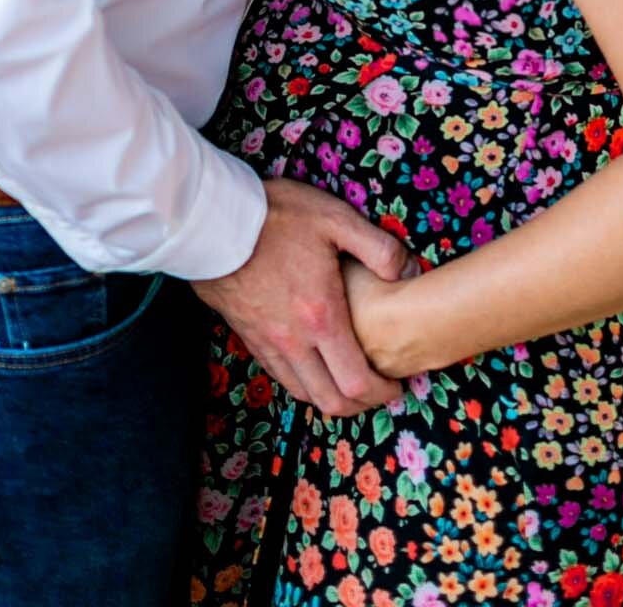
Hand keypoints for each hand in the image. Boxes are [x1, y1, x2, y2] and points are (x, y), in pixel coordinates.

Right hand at [191, 177, 409, 418]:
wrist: (213, 221)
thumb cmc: (276, 217)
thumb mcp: (335, 219)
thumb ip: (378, 248)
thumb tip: (409, 272)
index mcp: (321, 317)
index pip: (357, 382)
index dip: (383, 393)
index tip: (398, 387)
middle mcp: (294, 341)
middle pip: (331, 401)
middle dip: (361, 406)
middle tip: (378, 392)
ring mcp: (268, 343)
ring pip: (303, 393)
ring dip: (331, 397)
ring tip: (349, 382)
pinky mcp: (248, 336)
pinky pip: (280, 376)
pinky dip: (303, 383)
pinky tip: (313, 366)